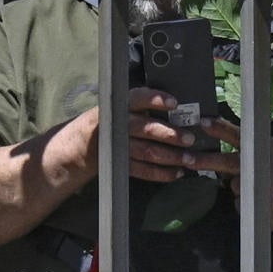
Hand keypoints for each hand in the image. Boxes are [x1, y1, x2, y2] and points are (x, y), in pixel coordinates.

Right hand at [73, 88, 232, 186]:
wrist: (83, 142)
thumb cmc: (113, 119)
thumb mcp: (122, 106)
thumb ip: (144, 105)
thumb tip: (179, 107)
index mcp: (120, 105)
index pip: (138, 98)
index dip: (156, 99)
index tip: (174, 102)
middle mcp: (119, 124)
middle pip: (146, 129)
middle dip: (170, 135)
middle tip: (189, 139)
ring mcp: (119, 146)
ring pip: (148, 151)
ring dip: (171, 156)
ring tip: (189, 158)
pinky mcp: (122, 163)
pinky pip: (143, 170)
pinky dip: (162, 173)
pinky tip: (177, 172)